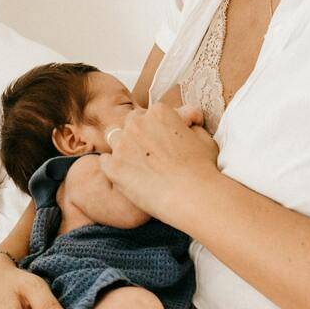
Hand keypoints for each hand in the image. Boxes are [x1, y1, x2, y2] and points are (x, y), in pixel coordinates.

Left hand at [97, 105, 219, 226]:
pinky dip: (113, 167)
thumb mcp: (205, 138)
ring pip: (114, 139)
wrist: (193, 196)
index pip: (150, 114)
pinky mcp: (113, 167)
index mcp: (159, 112)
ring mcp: (122, 145)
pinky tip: (126, 176)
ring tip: (136, 165)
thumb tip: (188, 119)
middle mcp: (137, 124)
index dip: (157, 128)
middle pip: (130, 123)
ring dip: (123, 148)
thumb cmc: (203, 168)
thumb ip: (191, 125)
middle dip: (138, 134)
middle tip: (149, 153)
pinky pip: (104, 161)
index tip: (164, 141)